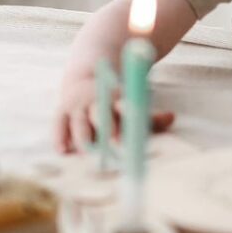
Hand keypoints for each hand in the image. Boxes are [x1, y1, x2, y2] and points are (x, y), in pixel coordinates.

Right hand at [54, 75, 175, 153]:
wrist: (86, 80)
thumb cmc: (115, 101)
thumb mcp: (132, 105)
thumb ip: (151, 117)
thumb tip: (172, 117)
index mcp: (115, 96)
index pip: (122, 104)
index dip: (127, 111)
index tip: (133, 118)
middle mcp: (95, 100)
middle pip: (100, 113)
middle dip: (106, 126)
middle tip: (112, 141)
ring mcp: (78, 105)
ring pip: (80, 122)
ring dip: (84, 136)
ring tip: (88, 152)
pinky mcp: (63, 111)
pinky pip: (59, 123)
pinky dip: (60, 136)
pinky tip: (63, 150)